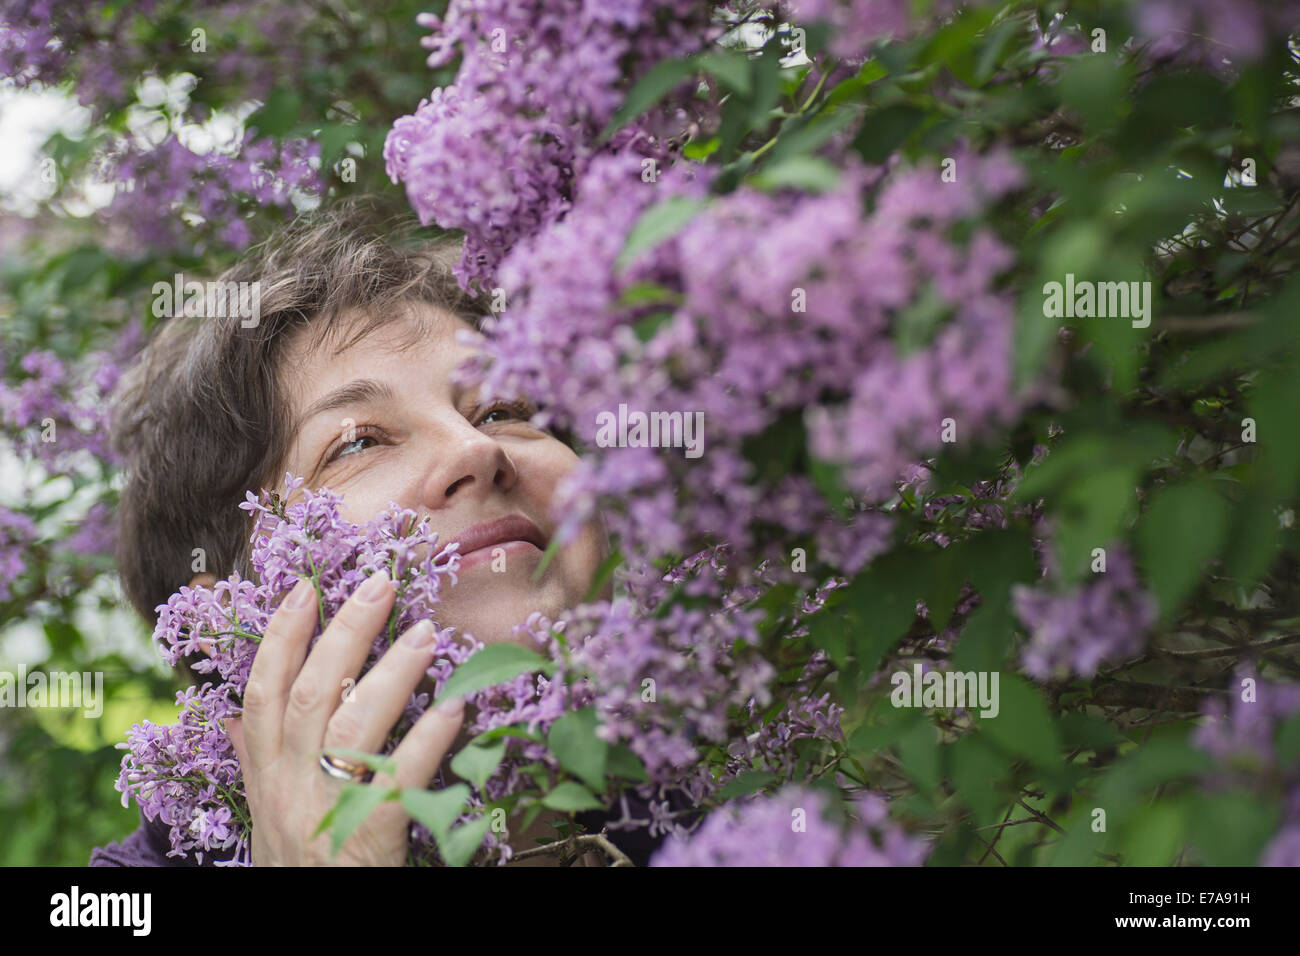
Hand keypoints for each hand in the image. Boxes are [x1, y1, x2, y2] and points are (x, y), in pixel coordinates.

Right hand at [224, 570, 463, 865]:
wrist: (302, 932)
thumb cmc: (296, 863)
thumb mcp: (266, 813)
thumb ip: (255, 762)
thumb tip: (236, 719)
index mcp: (265, 775)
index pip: (262, 694)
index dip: (280, 638)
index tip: (306, 588)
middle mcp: (289, 788)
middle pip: (311, 696)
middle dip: (343, 634)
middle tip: (381, 584)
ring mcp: (326, 812)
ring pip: (352, 730)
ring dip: (391, 674)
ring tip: (427, 633)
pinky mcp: (368, 840)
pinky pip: (398, 784)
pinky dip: (426, 743)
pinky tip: (454, 709)